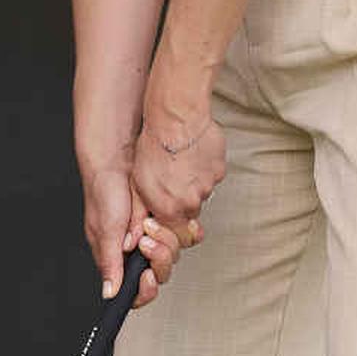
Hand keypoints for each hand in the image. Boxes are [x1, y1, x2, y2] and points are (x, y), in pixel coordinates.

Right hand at [80, 162, 182, 302]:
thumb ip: (110, 262)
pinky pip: (183, 234)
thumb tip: (109, 292)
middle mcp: (135, 251)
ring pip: (173, 253)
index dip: (144, 289)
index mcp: (116, 259)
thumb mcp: (106, 229)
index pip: (134, 289)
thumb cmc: (104, 191)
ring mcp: (151, 236)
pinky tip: (171, 218)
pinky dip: (182, 228)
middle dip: (158, 257)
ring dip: (166, 238)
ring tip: (151, 221)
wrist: (118, 160)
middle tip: (147, 238)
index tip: (148, 275)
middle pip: (159, 272)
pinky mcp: (166, 221)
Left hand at [129, 93, 223, 255]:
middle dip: (181, 201)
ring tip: (178, 163)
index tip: (166, 214)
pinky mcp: (219, 170)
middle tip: (170, 180)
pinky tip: (191, 154)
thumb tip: (140, 234)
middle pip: (191, 213)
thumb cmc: (152, 148)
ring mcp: (208, 186)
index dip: (173, 227)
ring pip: (201, 192)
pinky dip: (202, 168)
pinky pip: (211, 175)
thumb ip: (142, 212)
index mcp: (171, 209)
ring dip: (192, 182)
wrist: (175, 119)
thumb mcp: (137, 184)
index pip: (180, 236)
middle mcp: (192, 202)